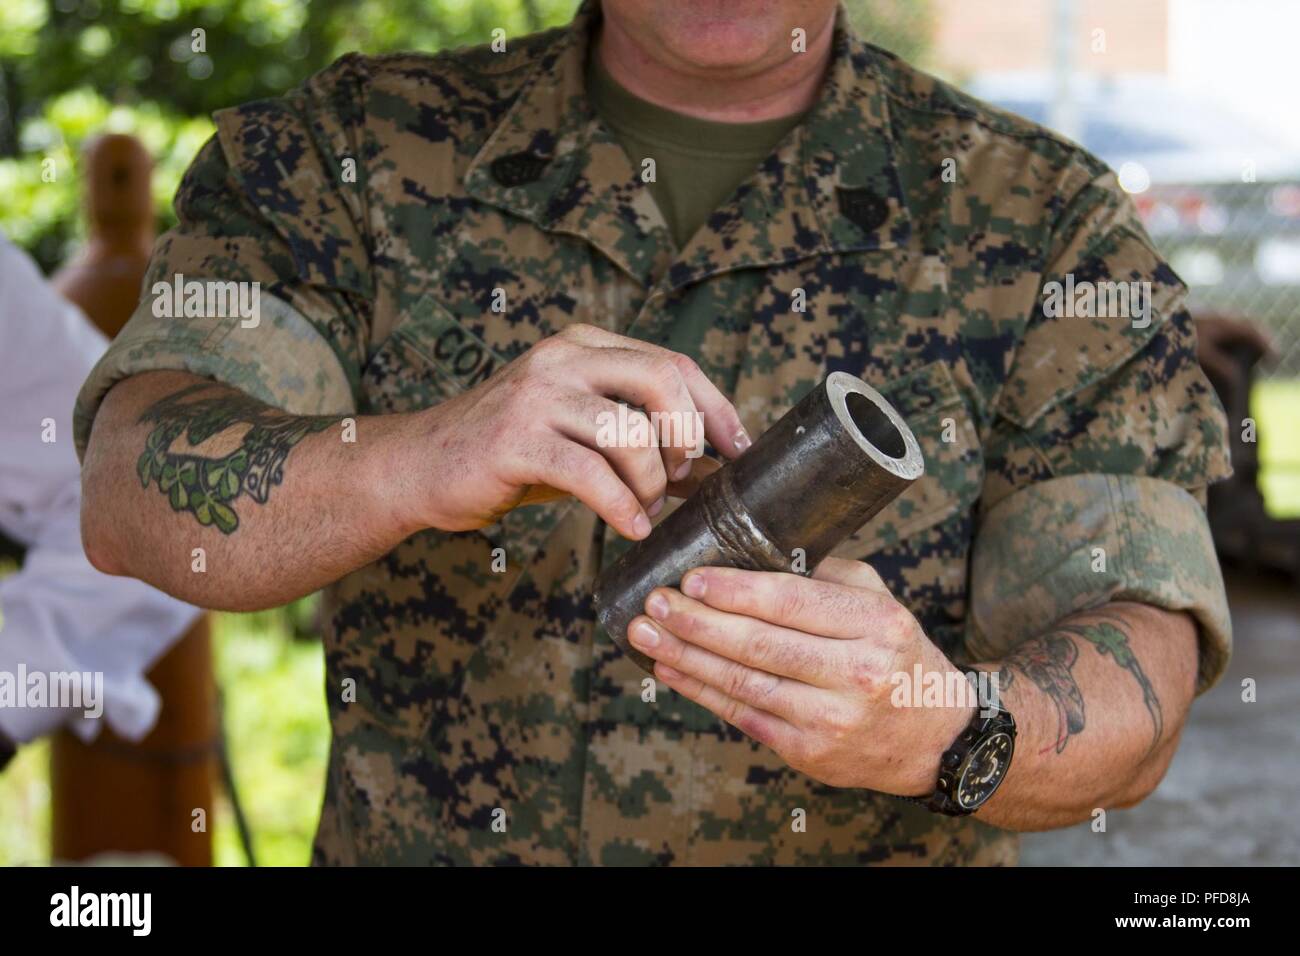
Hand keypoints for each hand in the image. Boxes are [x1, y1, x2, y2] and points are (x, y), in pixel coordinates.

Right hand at [403, 324, 747, 538]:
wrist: (420, 467)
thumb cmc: (509, 454)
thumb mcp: (580, 434)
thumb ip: (638, 440)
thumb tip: (711, 469)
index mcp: (584, 346)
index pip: (673, 364)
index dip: (715, 409)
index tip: (738, 450)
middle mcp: (563, 359)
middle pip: (663, 381)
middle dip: (688, 438)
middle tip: (681, 478)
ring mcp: (538, 396)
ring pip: (631, 432)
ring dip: (652, 482)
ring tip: (644, 508)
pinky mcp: (516, 440)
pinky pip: (592, 474)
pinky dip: (622, 507)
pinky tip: (629, 527)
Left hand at [626, 557, 974, 794]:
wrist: (935, 738)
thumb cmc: (897, 655)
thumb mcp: (879, 601)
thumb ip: (823, 576)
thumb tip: (750, 551)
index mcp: (875, 623)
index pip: (793, 602)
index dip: (735, 591)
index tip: (691, 578)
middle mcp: (856, 673)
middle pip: (760, 645)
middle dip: (697, 623)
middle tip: (654, 603)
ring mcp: (831, 720)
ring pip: (742, 684)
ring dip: (685, 657)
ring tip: (645, 635)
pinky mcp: (809, 753)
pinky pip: (742, 716)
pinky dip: (701, 691)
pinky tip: (671, 670)